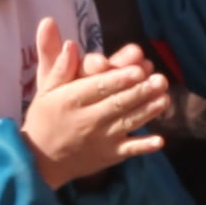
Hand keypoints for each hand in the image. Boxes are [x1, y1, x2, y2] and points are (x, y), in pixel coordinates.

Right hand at [15, 16, 172, 185]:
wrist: (40, 160)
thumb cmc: (44, 118)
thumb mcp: (46, 90)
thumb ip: (59, 67)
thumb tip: (70, 44)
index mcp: (70, 100)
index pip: (98, 87)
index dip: (119, 78)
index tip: (137, 69)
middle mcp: (87, 120)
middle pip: (117, 103)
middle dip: (140, 91)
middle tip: (160, 79)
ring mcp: (100, 140)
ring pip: (127, 123)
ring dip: (147, 112)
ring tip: (165, 98)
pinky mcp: (108, 155)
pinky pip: (128, 150)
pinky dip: (143, 146)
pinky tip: (159, 140)